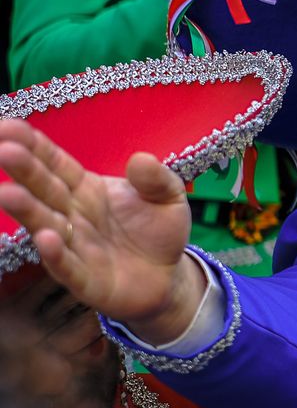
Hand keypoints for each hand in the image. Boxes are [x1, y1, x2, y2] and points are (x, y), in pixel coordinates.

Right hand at [0, 119, 202, 342]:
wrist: (168, 277)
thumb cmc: (158, 231)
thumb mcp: (167, 197)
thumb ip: (156, 179)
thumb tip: (141, 159)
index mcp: (86, 189)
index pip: (56, 164)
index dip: (34, 147)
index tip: (8, 126)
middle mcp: (72, 215)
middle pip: (44, 190)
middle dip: (23, 171)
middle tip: (2, 151)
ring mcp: (74, 247)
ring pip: (45, 226)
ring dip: (26, 211)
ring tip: (6, 193)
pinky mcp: (85, 281)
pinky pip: (67, 266)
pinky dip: (55, 254)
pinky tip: (45, 238)